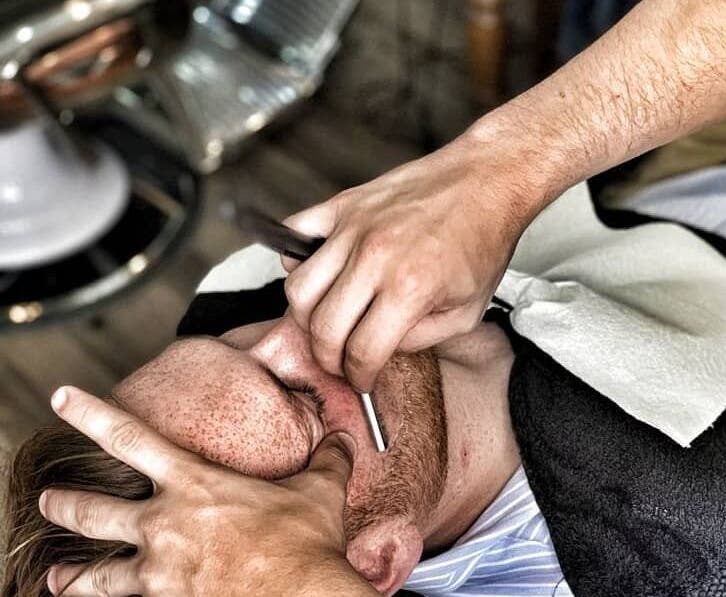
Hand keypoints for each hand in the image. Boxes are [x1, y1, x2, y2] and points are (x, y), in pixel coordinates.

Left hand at [38, 386, 377, 596]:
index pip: (130, 437)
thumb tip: (343, 439)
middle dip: (64, 504)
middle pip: (92, 510)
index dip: (90, 413)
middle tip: (47, 500)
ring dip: (71, 575)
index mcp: (196, 485)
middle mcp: (165, 525)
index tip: (63, 398)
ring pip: (95, 573)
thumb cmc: (307, 546)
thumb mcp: (320, 492)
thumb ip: (327, 460)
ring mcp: (159, 572)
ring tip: (55, 578)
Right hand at [282, 139, 540, 389]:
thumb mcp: (468, 311)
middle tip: (338, 361)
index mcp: (409, 289)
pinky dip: (294, 256)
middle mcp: (375, 258)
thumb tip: (380, 349)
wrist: (485, 183)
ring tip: (328, 321)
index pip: (361, 352)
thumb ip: (420, 339)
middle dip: (327, 357)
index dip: (358, 377)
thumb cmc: (482, 243)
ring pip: (298, 287)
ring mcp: (354, 228)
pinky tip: (318, 271)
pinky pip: (294, 232)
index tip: (361, 380)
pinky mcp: (344, 203)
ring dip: (306, 315)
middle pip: (322, 327)